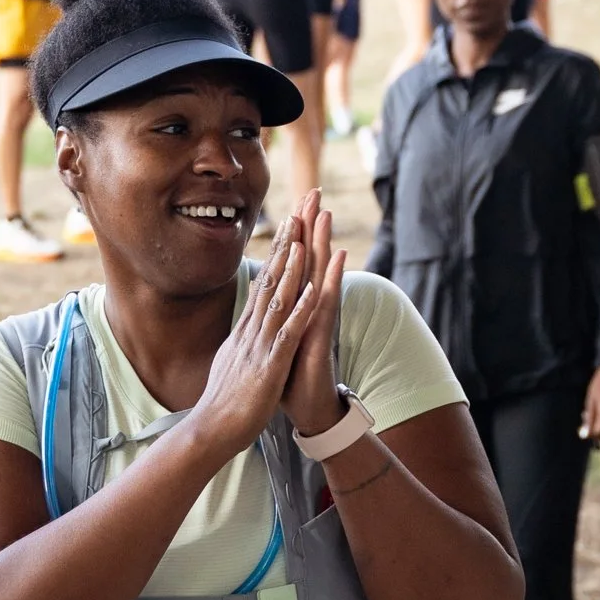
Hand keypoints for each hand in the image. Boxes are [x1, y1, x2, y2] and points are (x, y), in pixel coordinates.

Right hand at [188, 215, 316, 463]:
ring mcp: (259, 347)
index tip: (290, 226)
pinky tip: (315, 291)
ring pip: (279, 301)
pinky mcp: (269, 367)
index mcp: (246, 331)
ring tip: (305, 240)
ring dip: (293, 270)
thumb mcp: (231, 362)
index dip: (278, 253)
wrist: (210, 431)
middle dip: (286, 247)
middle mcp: (251, 332)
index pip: (264, 284)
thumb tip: (242, 325)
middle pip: (270, 281)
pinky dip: (302, 311)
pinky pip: (288, 334)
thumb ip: (240, 340)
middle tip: (299, 213)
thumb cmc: (224, 402)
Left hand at [279, 192, 347, 437]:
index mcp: (292, 307)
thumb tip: (263, 300)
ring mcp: (316, 319)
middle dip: (309, 227)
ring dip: (323, 243)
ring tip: (325, 213)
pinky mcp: (321, 335)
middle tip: (312, 192)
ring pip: (319, 274)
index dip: (291, 236)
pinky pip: (326, 302)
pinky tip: (336, 257)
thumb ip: (271, 318)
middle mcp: (307, 308)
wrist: (306, 408)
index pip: (291, 264)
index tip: (291, 205)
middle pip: (308, 260)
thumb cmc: (289, 377)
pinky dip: (331, 278)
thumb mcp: (273, 340)